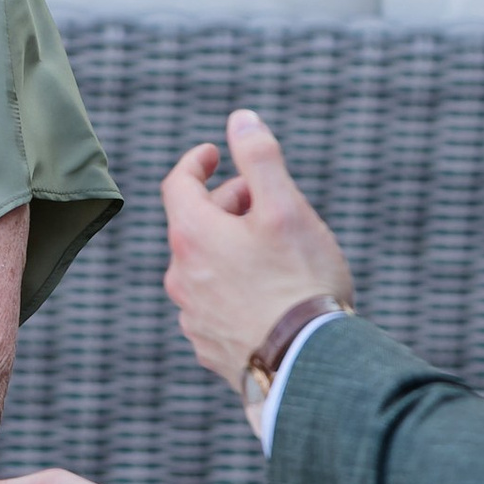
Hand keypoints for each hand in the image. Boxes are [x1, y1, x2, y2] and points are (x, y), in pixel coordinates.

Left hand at [161, 109, 352, 395]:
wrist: (306, 365)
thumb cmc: (300, 281)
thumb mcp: (285, 207)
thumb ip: (260, 157)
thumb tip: (240, 119)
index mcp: (191, 236)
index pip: (177, 183)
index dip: (196, 162)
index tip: (216, 154)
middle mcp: (181, 277)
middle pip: (195, 225)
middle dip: (229, 205)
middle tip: (270, 203)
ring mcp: (192, 317)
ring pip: (205, 267)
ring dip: (231, 249)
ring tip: (274, 252)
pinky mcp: (208, 348)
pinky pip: (215, 304)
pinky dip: (234, 288)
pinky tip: (268, 296)